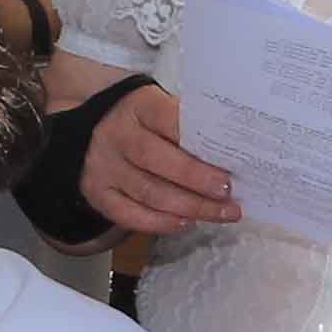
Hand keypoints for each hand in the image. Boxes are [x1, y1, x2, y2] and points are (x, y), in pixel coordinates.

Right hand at [76, 80, 236, 237]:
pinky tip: (186, 223)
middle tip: (228, 193)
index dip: (199, 141)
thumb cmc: (147, 123)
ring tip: (220, 213)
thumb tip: (235, 155)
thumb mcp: (165, 110)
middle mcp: (116, 136)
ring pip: (147, 192)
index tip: (229, 159)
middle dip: (197, 180)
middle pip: (156, 160)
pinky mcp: (97, 192)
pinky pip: (128, 215)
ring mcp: (103, 166)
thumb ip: (191, 127)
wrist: (98, 130)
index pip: (170, 121)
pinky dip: (160, 223)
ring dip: (189, 207)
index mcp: (139, 108)